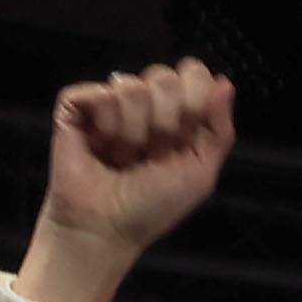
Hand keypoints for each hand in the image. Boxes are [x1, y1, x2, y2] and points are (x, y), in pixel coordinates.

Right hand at [21, 61, 233, 301]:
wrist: (108, 226)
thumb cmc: (153, 206)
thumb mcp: (201, 172)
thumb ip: (219, 129)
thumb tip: (225, 83)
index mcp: (177, 115)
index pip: (195, 76)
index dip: (193, 105)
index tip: (184, 140)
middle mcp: (144, 102)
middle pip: (164, 78)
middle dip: (163, 125)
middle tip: (150, 155)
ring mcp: (109, 100)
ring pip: (132, 87)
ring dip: (133, 134)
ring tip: (122, 157)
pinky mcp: (76, 103)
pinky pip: (100, 93)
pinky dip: (105, 127)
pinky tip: (100, 147)